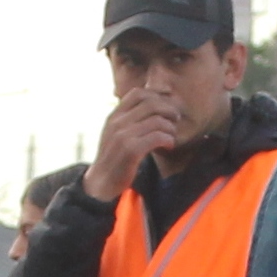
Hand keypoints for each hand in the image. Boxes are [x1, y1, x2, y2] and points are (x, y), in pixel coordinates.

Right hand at [87, 87, 183, 205]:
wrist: (100, 183)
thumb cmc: (114, 159)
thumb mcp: (116, 134)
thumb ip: (129, 120)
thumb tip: (152, 105)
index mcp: (114, 116)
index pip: (138, 93)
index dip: (157, 96)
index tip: (167, 106)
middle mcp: (117, 123)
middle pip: (151, 104)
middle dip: (169, 109)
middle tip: (176, 119)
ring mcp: (123, 136)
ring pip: (157, 120)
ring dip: (170, 128)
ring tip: (171, 136)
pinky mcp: (131, 151)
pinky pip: (157, 137)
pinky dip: (168, 139)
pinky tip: (169, 145)